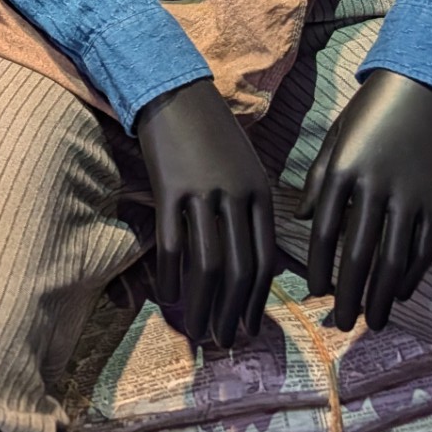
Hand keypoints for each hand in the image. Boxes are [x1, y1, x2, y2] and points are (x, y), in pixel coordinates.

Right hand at [135, 78, 277, 346]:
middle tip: (225, 341)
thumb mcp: (246, 164)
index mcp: (259, 193)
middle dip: (233, 313)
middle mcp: (235, 196)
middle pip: (238, 269)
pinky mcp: (169, 188)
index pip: (264, 260)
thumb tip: (259, 262)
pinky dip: (171, 276)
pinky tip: (167, 297)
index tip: (249, 327)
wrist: (174, 89)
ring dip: (203, 305)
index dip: (257, 300)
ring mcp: (202, 192)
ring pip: (207, 264)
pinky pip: (172, 243)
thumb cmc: (210, 130)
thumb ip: (254, 208)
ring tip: (197, 330)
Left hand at [298, 69, 431, 330]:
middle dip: (349, 294)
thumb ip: (318, 180)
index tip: (314, 293)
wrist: (419, 88)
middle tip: (341, 323)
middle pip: (360, 254)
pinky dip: (412, 275)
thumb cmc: (367, 113)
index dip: (319, 267)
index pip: (327, 231)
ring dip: (382, 296)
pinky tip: (398, 294)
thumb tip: (304, 219)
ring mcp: (410, 197)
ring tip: (371, 322)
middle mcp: (377, 187)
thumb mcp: (335, 138)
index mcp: (344, 170)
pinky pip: (424, 248)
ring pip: (395, 260)